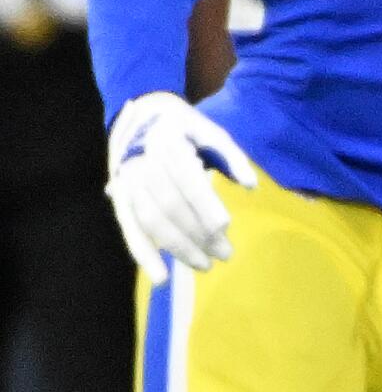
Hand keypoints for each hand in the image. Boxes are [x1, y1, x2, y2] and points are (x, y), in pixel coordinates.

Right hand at [106, 92, 256, 283]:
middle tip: (225, 254)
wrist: (140, 115)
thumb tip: (251, 187)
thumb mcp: (212, 131)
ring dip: (177, 248)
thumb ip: (233, 157)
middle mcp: (143, 162)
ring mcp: (126, 182)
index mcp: (168, 142)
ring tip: (204, 265)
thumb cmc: (185, 127)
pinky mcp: (118, 197)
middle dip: (198, 234)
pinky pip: (130, 229)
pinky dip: (144, 254)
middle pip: (171, 206)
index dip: (205, 206)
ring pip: (152, 221)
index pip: (188, 181)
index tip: (225, 228)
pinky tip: (161, 276)